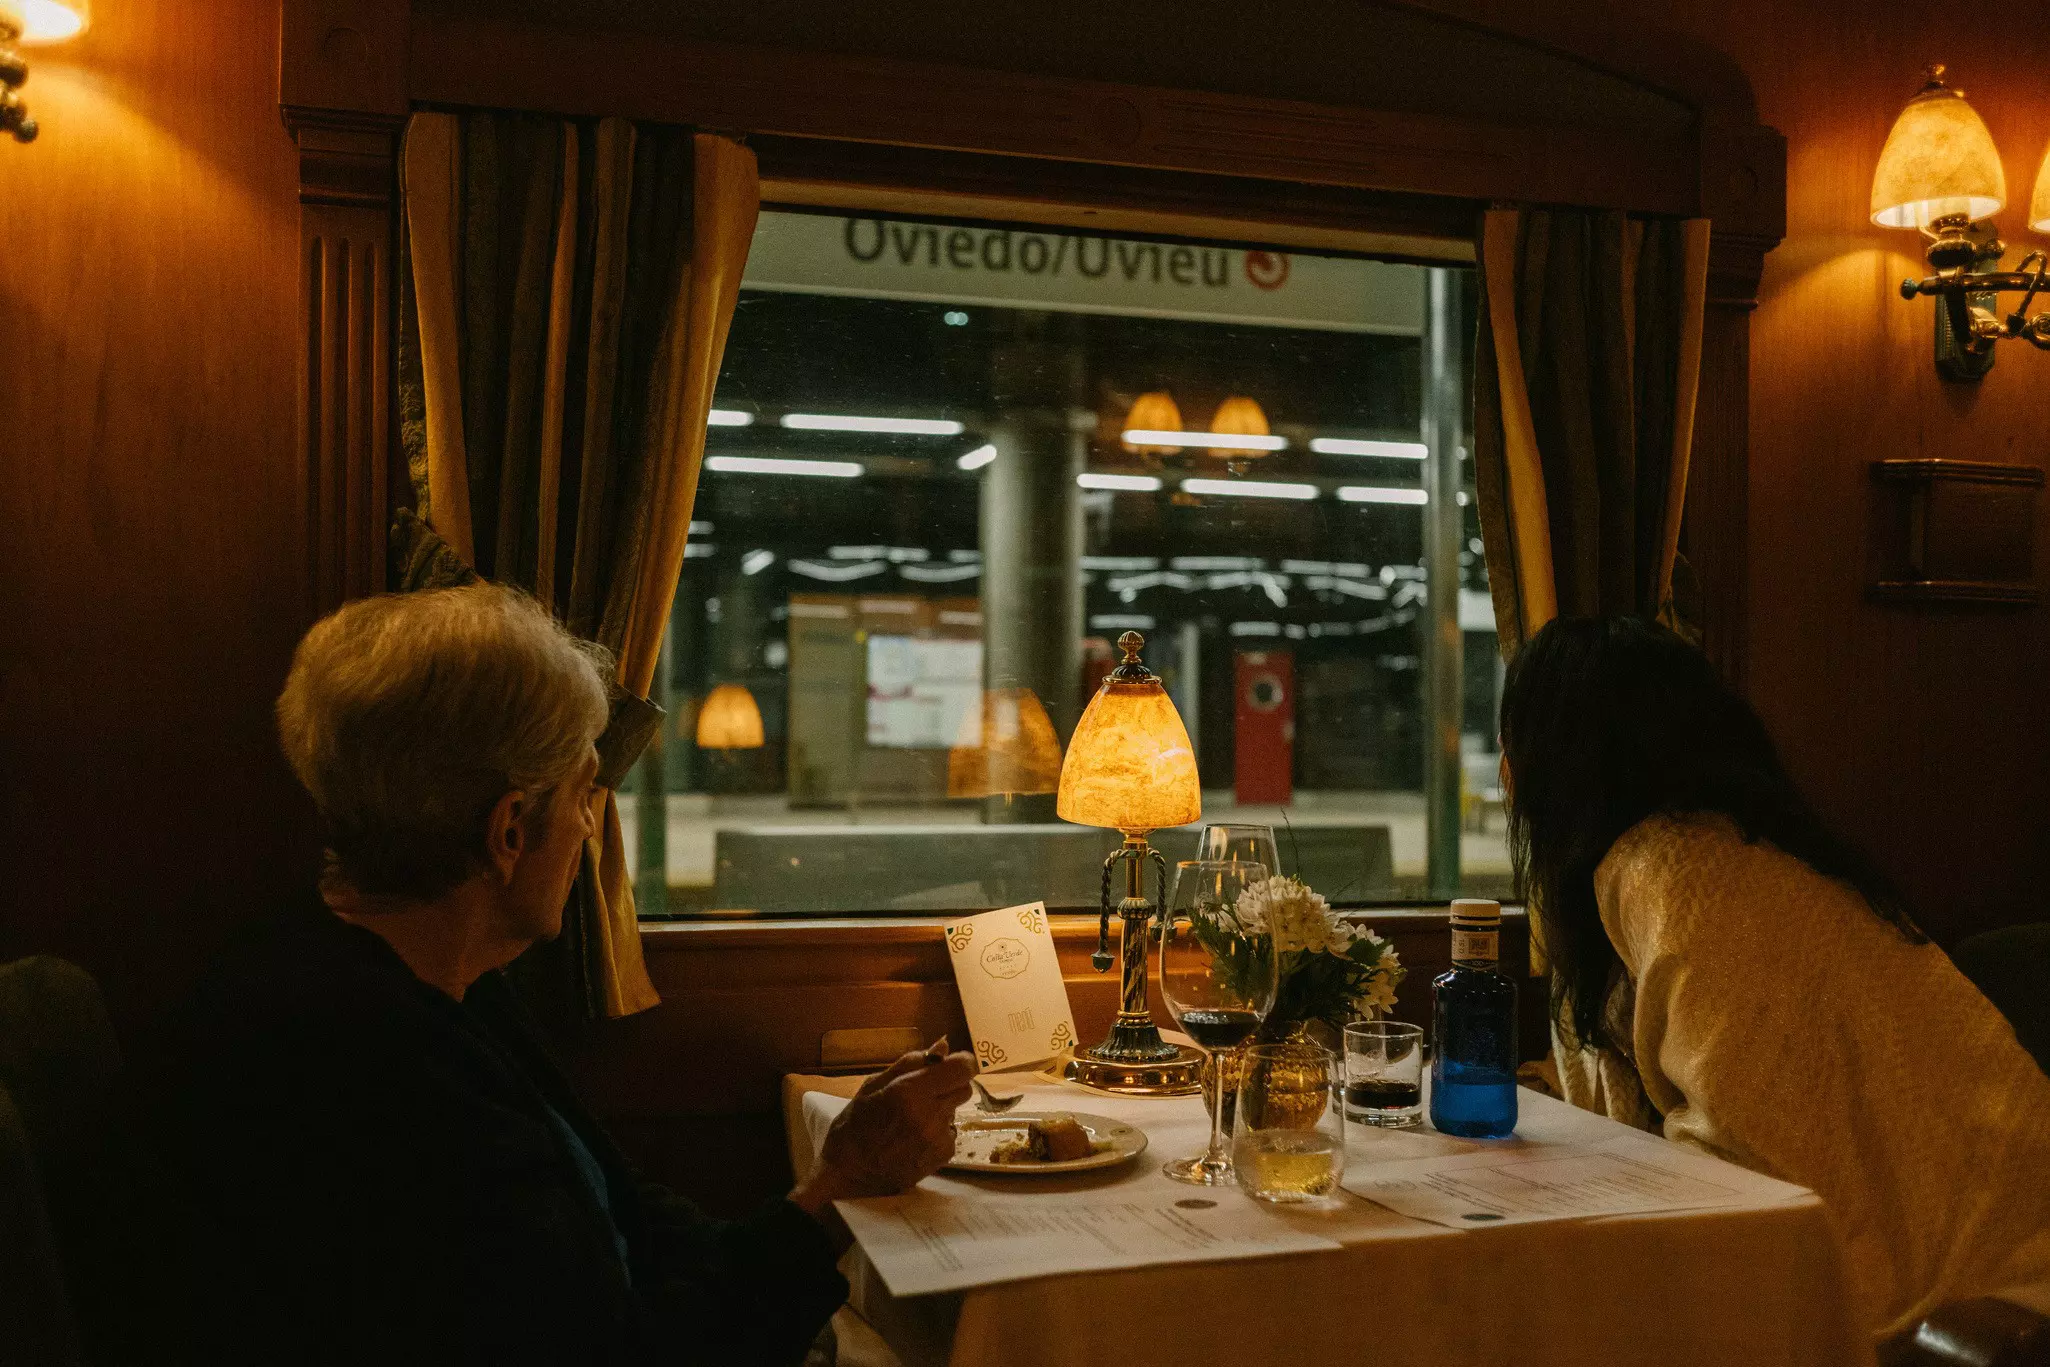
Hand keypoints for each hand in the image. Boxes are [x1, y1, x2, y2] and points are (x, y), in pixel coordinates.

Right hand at [791, 1049, 974, 1220]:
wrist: (848, 1179)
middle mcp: (929, 1114)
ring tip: (912, 1119)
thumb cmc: (853, 1128)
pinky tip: (914, 1139)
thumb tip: (943, 1046)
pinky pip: (950, 1132)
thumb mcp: (872, 1087)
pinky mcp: (943, 1156)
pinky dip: (937, 1131)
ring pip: (957, 1110)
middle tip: (923, 1092)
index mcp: (909, 1092)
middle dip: (949, 1084)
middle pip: (965, 1087)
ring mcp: (938, 1138)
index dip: (960, 1062)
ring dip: (942, 1108)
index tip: (947, 1065)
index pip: (963, 1068)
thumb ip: (910, 1064)